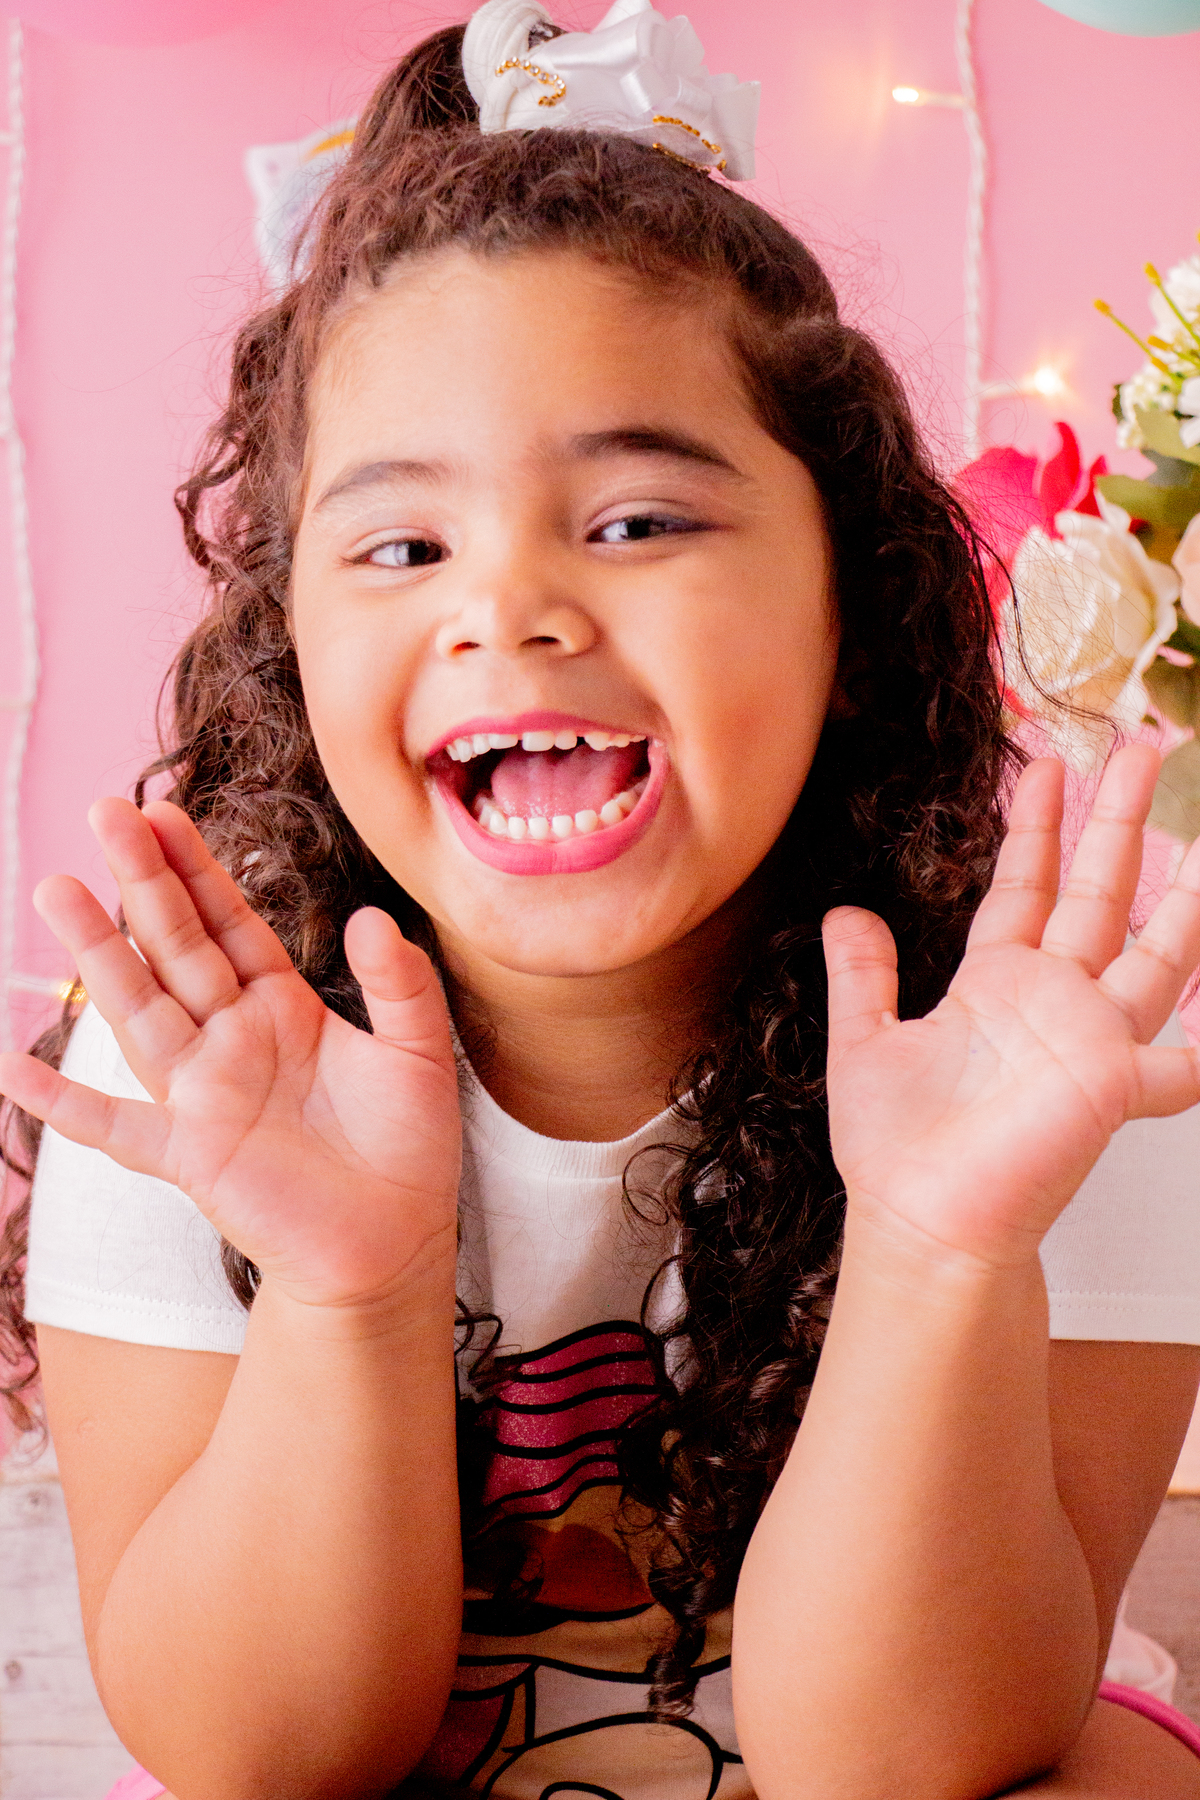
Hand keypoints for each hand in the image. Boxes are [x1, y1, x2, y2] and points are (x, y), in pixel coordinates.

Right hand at [0, 799, 461, 1309]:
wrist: (395, 1245)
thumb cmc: (409, 1148)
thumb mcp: (419, 1054)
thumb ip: (401, 984)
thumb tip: (373, 916)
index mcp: (283, 1008)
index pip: (230, 923)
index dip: (198, 868)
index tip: (164, 810)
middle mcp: (232, 1040)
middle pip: (177, 947)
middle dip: (143, 881)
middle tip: (106, 809)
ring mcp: (203, 1095)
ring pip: (140, 1010)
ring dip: (98, 955)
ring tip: (57, 889)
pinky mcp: (190, 1156)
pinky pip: (115, 1128)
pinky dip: (63, 1106)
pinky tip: (9, 1072)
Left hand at [823, 747, 1199, 1267]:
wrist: (920, 1221)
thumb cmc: (897, 1149)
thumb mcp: (865, 1040)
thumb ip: (863, 975)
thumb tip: (846, 912)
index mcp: (994, 984)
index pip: (1026, 886)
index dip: (1037, 826)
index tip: (1045, 763)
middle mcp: (1052, 1002)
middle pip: (1098, 894)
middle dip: (1120, 821)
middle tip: (1144, 748)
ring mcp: (1089, 1042)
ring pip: (1154, 956)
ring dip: (1182, 903)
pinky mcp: (1112, 1088)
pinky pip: (1180, 1064)